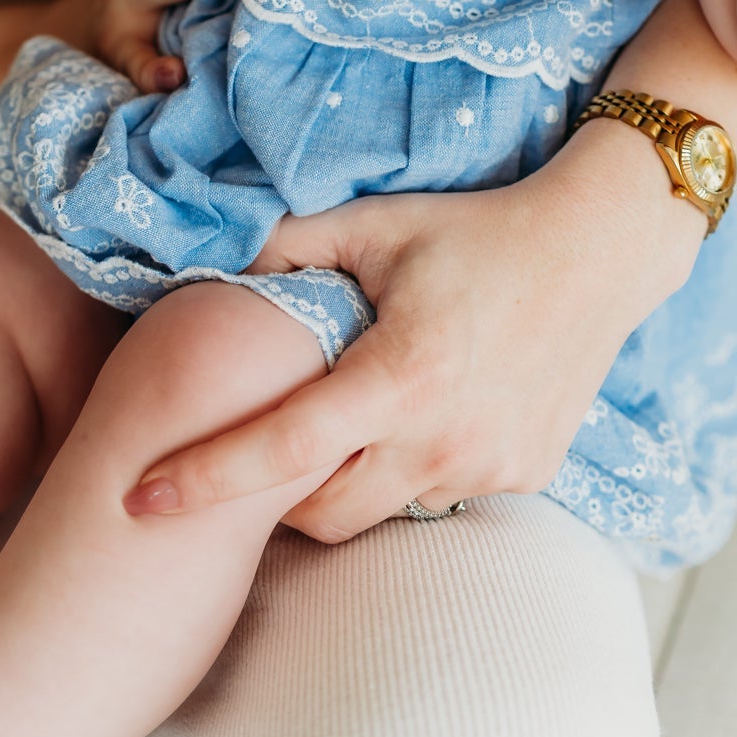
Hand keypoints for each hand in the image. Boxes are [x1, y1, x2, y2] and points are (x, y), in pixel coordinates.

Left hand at [126, 132, 697, 540]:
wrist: (600, 248)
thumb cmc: (477, 228)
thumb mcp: (376, 223)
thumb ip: (287, 247)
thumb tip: (209, 269)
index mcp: (402, 374)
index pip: (283, 446)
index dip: (205, 474)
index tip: (136, 497)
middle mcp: (446, 438)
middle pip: (321, 513)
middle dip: (274, 496)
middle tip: (256, 442)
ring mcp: (489, 466)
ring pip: (379, 511)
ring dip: (344, 483)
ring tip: (342, 421)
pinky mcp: (523, 475)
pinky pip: (436, 497)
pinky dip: (404, 471)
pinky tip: (413, 415)